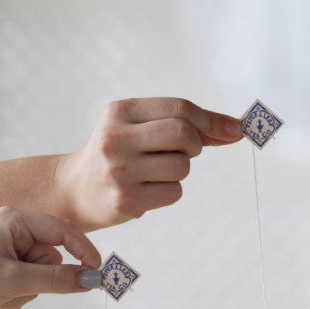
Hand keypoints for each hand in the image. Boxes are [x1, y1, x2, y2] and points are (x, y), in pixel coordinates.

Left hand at [0, 207, 101, 308]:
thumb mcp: (14, 280)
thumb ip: (57, 279)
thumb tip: (92, 280)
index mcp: (14, 220)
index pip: (63, 231)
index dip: (84, 251)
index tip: (99, 274)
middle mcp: (9, 233)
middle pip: (50, 262)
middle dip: (35, 284)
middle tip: (11, 289)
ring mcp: (3, 254)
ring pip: (36, 282)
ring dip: (18, 297)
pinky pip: (20, 292)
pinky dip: (7, 303)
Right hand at [56, 97, 243, 228]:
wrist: (74, 190)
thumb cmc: (118, 154)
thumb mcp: (139, 128)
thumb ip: (185, 125)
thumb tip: (235, 129)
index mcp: (120, 112)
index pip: (179, 108)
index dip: (212, 120)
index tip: (235, 130)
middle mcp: (116, 138)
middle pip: (184, 134)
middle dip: (195, 144)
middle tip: (185, 152)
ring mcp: (120, 170)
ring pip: (182, 166)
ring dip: (180, 170)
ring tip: (156, 172)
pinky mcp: (126, 200)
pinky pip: (174, 192)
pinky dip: (170, 191)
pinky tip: (148, 190)